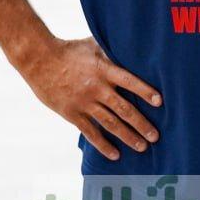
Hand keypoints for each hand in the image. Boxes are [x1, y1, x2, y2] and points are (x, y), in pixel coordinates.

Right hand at [21, 37, 161, 160]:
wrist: (39, 60)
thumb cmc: (68, 50)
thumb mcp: (92, 44)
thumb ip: (111, 50)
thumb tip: (132, 46)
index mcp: (103, 69)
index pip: (129, 81)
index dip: (144, 91)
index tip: (160, 102)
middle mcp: (96, 88)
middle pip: (123, 108)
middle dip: (141, 123)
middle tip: (155, 136)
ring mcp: (84, 102)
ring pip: (110, 123)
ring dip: (127, 136)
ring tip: (142, 147)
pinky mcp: (72, 113)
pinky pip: (90, 132)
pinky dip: (103, 145)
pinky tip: (115, 154)